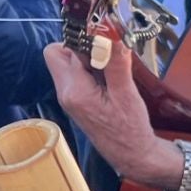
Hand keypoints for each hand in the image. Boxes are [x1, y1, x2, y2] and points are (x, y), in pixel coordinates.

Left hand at [43, 41, 183, 187]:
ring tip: (110, 69)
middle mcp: (65, 93)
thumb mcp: (126, 94)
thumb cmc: (130, 130)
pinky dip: (90, 69)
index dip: (84, 41)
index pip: (65, 50)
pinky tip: (109, 79)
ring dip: (87, 58)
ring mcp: (69, 98)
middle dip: (80, 47)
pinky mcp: (76, 100)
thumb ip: (116, 64)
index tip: (105, 42)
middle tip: (106, 55)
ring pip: (66, 63)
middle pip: (58, 54)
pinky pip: (76, 75)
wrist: (132, 155)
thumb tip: (112, 35)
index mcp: (74, 91)